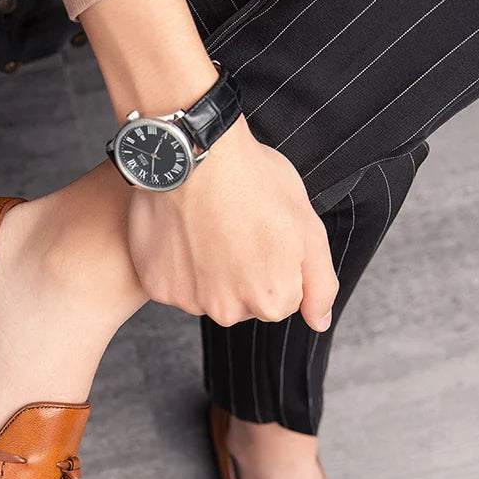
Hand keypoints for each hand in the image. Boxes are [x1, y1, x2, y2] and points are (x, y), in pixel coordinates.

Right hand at [126, 116, 337, 329]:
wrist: (197, 156)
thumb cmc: (255, 183)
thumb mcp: (309, 230)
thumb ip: (320, 285)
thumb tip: (320, 322)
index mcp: (271, 302)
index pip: (279, 300)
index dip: (276, 265)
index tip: (265, 236)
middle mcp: (229, 312)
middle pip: (241, 302)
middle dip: (242, 272)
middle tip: (237, 229)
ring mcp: (190, 300)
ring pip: (206, 293)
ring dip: (207, 268)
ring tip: (208, 228)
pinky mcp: (157, 285)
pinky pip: (172, 282)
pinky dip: (176, 262)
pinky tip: (183, 232)